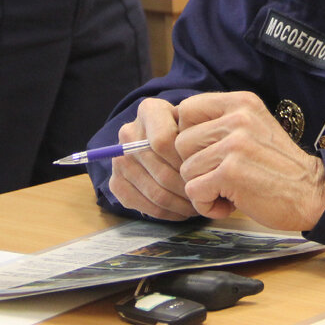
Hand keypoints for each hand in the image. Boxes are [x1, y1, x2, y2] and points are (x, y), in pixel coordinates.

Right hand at [109, 97, 198, 220]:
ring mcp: (119, 160)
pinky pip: (142, 205)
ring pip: (155, 192)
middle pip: (161, 171)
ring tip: (198, 206)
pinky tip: (181, 211)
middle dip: (188, 188)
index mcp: (149, 111)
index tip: (204, 170)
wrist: (160, 135)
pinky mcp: (115, 182)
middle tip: (207, 197)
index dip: (186, 161)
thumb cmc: (186, 128)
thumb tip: (209, 162)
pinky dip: (165, 213)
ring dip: (180, 205)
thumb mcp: (196, 120)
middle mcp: (128, 133)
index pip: (164, 142)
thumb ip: (201, 131)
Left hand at [175, 92, 324, 231]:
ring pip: (185, 169)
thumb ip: (222, 122)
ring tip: (228, 190)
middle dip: (194, 165)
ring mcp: (234, 145)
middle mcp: (238, 118)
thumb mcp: (254, 127)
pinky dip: (206, 205)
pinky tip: (229, 204)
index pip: (187, 108)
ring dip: (201, 188)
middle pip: (180, 142)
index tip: (207, 151)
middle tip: (220, 176)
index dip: (188, 134)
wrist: (312, 193)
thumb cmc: (278, 166)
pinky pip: (194, 191)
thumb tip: (175, 126)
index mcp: (242, 103)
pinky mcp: (231, 173)